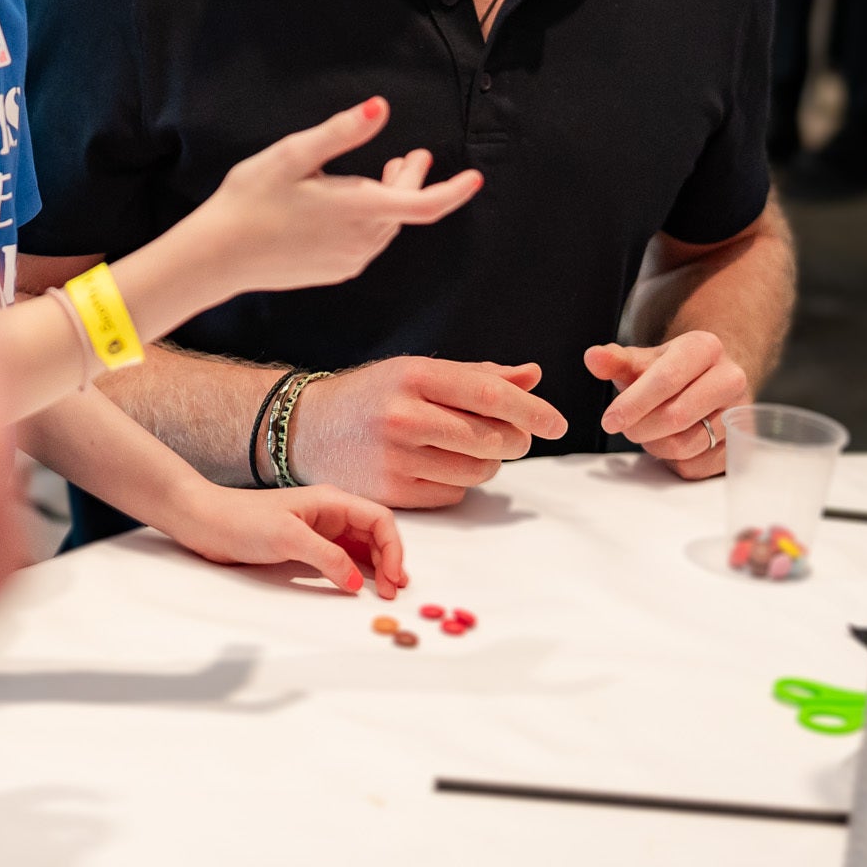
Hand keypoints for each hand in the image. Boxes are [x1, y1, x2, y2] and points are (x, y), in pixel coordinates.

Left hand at [162, 482, 406, 600]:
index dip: (393, 548)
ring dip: (375, 566)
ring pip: (359, 546)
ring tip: (383, 590)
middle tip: (392, 591)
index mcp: (331, 501)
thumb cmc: (241, 519)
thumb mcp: (288, 538)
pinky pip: (339, 556)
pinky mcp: (303, 544)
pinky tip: (356, 584)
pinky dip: (353, 570)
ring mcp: (317, 529)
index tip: (394, 577)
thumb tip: (356, 582)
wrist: (204, 520)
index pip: (378, 520)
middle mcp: (329, 513)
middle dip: (388, 560)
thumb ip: (327, 558)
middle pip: (374, 534)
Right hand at [186, 98, 481, 297]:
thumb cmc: (251, 199)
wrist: (218, 257)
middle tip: (413, 155)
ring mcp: (349, 260)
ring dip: (392, 198)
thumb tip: (381, 107)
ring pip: (386, 226)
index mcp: (358, 209)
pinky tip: (355, 205)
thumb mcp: (293, 154)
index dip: (454, 191)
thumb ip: (341, 132)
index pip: (425, 204)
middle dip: (412, 179)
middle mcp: (362, 240)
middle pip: (404, 209)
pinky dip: (373, 219)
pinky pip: (368, 242)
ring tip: (387, 172)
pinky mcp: (335, 271)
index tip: (475, 177)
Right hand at [288, 357, 566, 508]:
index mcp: (415, 376)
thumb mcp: (418, 372)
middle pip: (491, 438)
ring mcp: (396, 458)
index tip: (557, 423)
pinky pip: (454, 494)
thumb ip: (478, 375)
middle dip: (515, 440)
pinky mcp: (391, 493)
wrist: (308, 429)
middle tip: (513, 436)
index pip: (491, 395)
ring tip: (470, 449)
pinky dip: (460, 483)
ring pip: (478, 471)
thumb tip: (533, 375)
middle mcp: (404, 415)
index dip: (532, 410)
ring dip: (489, 464)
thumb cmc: (373, 396)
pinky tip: (441, 466)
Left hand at [586, 333, 752, 477]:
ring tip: (647, 431)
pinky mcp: (739, 444)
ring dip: (654, 445)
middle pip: (677, 416)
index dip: (634, 403)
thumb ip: (615, 360)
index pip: (667, 379)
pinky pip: (696, 466)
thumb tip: (593, 358)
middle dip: (640, 427)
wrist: (708, 379)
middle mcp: (731, 378)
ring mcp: (738, 413)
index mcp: (705, 347)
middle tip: (624, 427)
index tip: (610, 420)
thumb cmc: (671, 371)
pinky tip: (668, 442)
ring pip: (685, 445)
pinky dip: (672, 461)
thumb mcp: (642, 360)